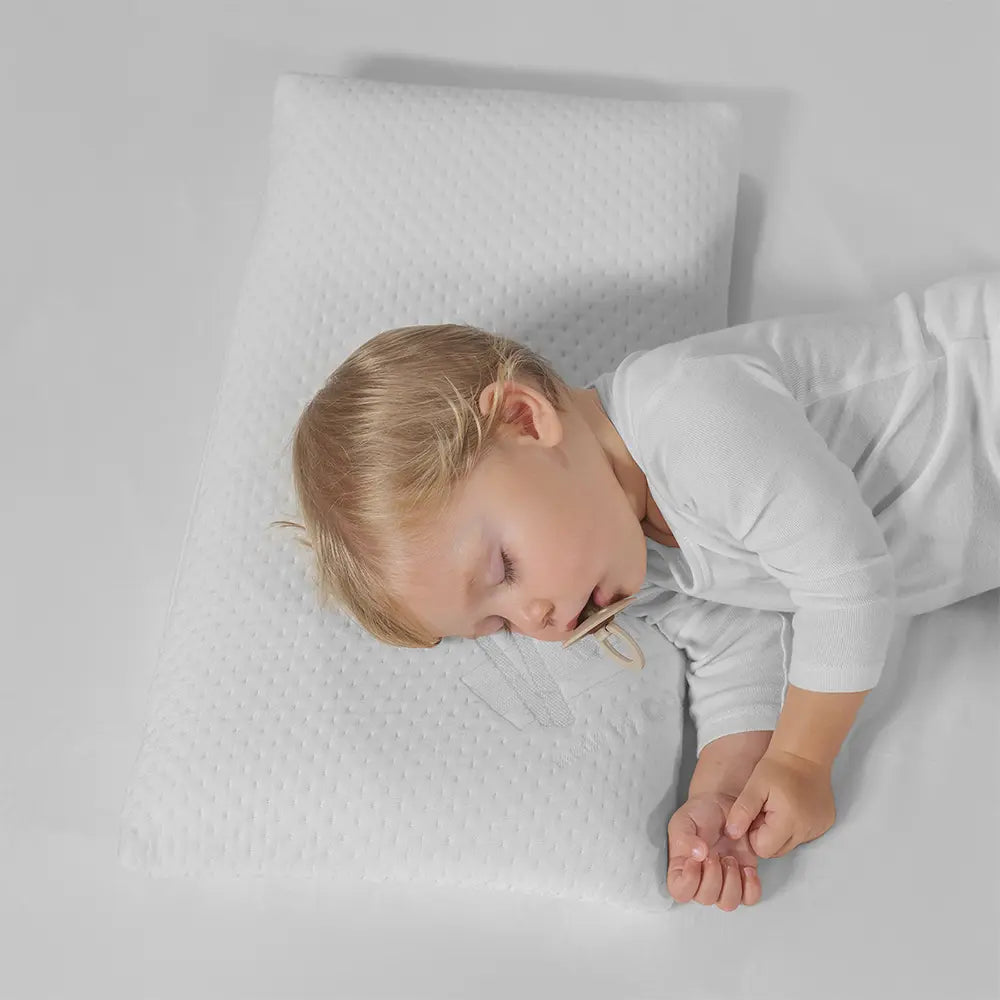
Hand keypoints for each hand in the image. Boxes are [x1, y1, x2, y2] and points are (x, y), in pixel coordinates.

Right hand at [666, 791, 763, 909]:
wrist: (723, 803)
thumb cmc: (700, 812)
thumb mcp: (683, 820)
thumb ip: (685, 837)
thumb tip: (698, 855)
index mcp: (682, 868)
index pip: (680, 892)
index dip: (689, 882)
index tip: (695, 861)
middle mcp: (701, 880)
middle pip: (705, 899)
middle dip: (713, 876)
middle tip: (715, 853)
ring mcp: (724, 881)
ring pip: (728, 903)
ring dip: (731, 882)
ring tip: (731, 859)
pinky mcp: (745, 879)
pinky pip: (750, 898)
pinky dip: (751, 887)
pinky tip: (747, 868)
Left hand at [723, 750, 835, 858]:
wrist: (804, 753)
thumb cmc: (776, 767)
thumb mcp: (753, 786)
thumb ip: (742, 811)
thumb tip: (732, 834)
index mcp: (789, 822)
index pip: (764, 850)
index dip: (755, 834)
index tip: (756, 814)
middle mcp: (807, 830)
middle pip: (778, 850)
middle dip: (767, 835)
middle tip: (766, 810)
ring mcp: (819, 828)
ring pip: (791, 844)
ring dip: (781, 831)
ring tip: (779, 806)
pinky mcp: (825, 824)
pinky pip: (803, 835)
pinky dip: (795, 826)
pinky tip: (793, 806)